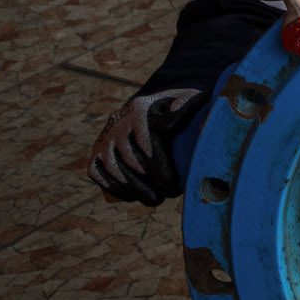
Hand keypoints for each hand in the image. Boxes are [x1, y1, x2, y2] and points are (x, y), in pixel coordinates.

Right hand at [88, 88, 201, 206]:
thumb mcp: (186, 99)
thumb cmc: (175, 108)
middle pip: (133, 162)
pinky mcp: (95, 152)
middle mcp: (118, 123)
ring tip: (155, 200)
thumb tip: (204, 123)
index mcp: (141, 110)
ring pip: (115, 170)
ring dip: (135, 190)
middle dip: (152, 183)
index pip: (149, 147)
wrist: (145, 106)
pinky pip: (98, 174)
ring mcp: (104, 138)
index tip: (176, 185)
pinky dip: (115, 188)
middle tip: (170, 194)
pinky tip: (132, 197)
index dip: (162, 172)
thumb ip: (193, 108)